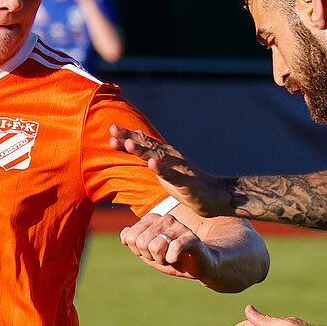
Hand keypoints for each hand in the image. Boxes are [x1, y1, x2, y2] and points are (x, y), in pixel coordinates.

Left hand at [109, 125, 234, 217]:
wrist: (214, 196)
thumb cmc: (187, 184)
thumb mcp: (163, 170)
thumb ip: (149, 159)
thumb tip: (132, 143)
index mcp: (165, 155)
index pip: (144, 142)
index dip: (128, 135)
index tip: (111, 129)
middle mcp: (172, 157)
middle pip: (148, 145)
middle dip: (130, 138)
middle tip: (113, 130)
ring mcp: (180, 169)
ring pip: (159, 157)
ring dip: (143, 150)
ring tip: (129, 144)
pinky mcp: (187, 183)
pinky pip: (172, 175)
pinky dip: (162, 170)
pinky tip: (152, 165)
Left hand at [120, 208, 211, 280]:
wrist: (200, 265)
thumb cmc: (173, 257)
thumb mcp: (149, 251)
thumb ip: (134, 242)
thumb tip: (124, 235)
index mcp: (153, 219)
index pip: (130, 237)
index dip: (138, 251)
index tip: (152, 253)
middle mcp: (165, 219)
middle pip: (141, 243)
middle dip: (150, 256)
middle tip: (163, 256)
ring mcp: (179, 227)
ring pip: (154, 247)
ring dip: (161, 259)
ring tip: (172, 257)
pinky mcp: (191, 238)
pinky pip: (173, 248)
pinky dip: (172, 259)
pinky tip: (178, 258)